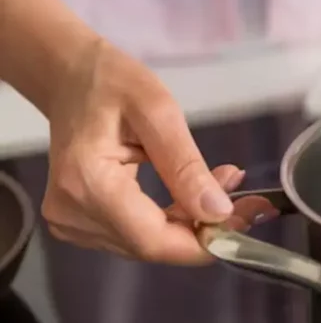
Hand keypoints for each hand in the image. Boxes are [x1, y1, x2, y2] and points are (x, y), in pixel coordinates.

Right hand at [40, 41, 241, 263]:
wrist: (71, 78)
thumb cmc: (112, 84)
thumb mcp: (159, 112)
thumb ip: (186, 166)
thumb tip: (219, 213)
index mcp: (87, 184)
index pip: (152, 240)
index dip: (204, 242)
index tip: (247, 218)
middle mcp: (72, 213)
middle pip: (153, 244)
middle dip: (205, 228)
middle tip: (247, 200)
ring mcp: (71, 221)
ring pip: (149, 242)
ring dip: (193, 223)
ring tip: (222, 183)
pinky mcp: (80, 222)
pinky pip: (137, 234)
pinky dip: (173, 219)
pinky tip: (195, 194)